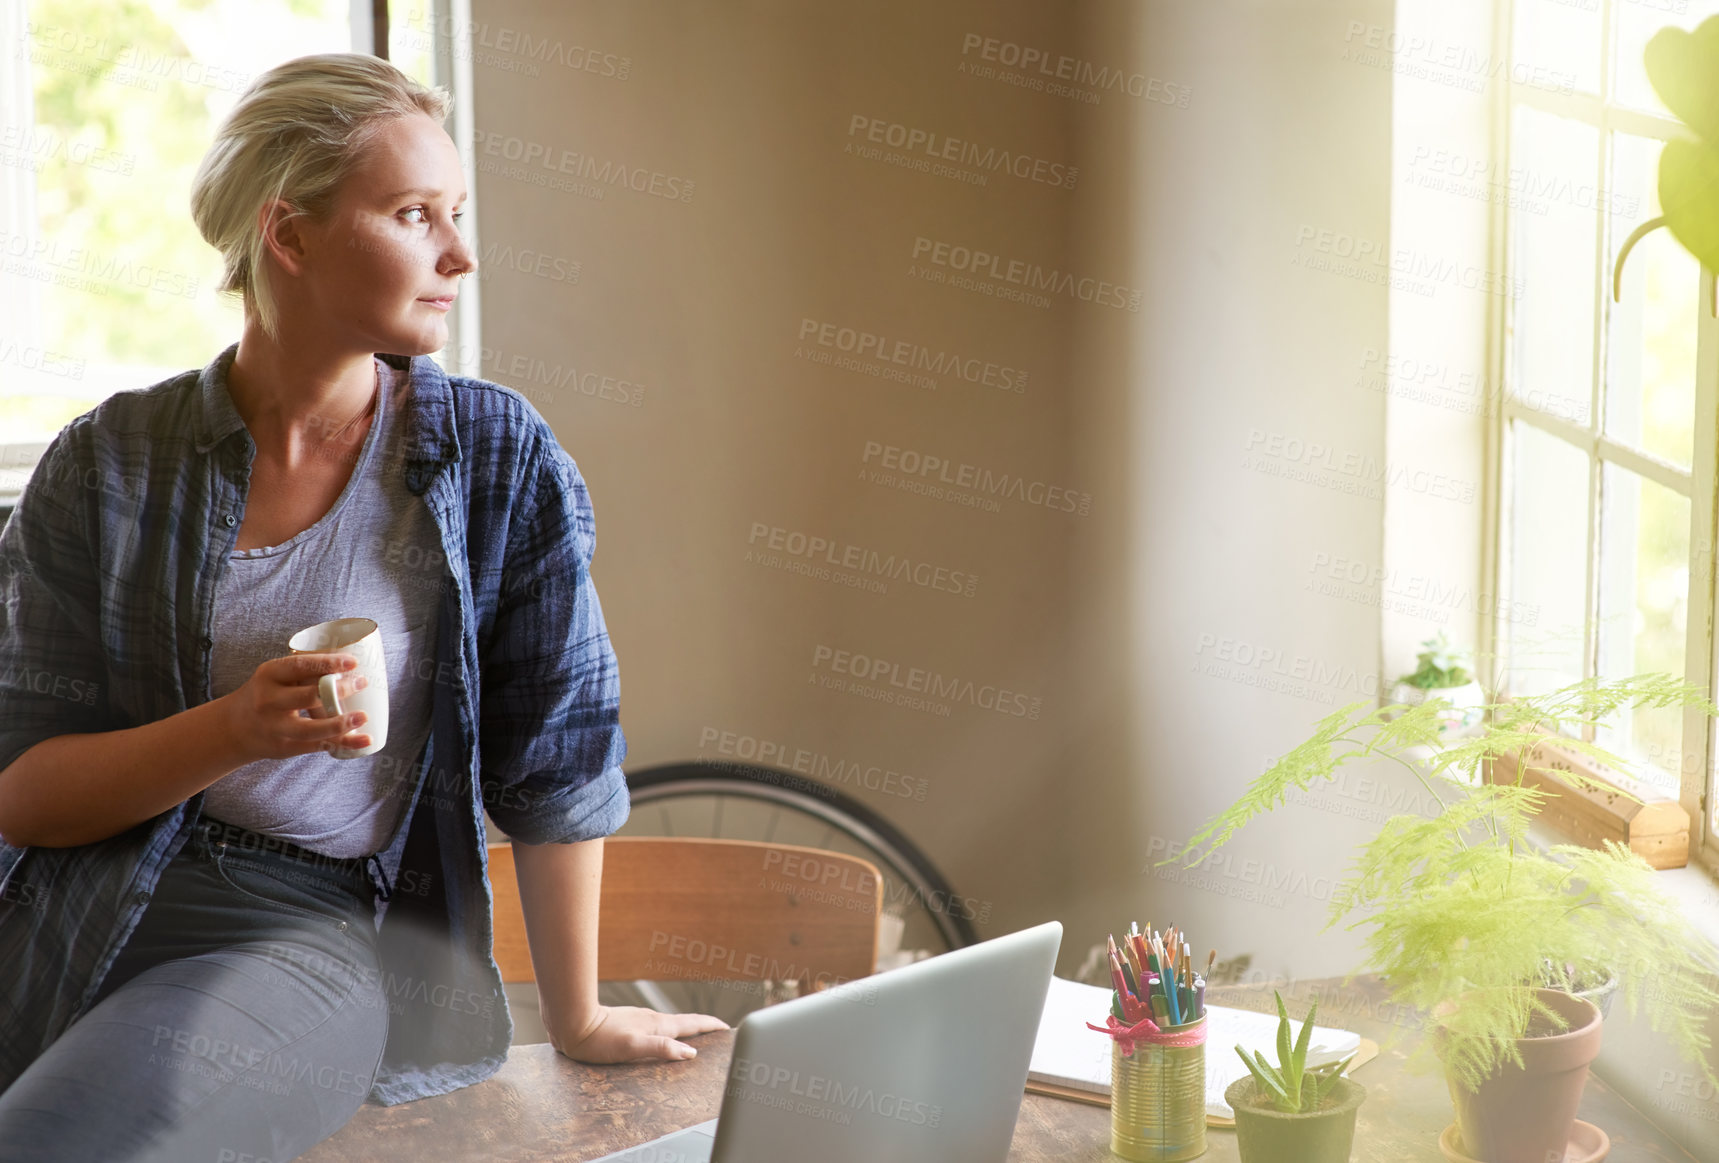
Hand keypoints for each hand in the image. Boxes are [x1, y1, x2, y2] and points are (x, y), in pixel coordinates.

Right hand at [219, 652, 371, 761]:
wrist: (234, 727)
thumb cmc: (267, 694)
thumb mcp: (275, 677)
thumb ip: (304, 671)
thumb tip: (353, 664)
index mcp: (268, 675)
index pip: (300, 666)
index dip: (328, 663)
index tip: (353, 661)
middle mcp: (268, 701)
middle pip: (308, 696)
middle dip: (339, 690)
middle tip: (363, 682)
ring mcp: (275, 727)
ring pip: (311, 728)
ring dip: (340, 723)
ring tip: (363, 716)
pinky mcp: (284, 747)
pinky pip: (317, 746)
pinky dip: (343, 743)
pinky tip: (364, 739)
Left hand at [547, 1004, 728, 1063]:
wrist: (573, 1024)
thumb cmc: (600, 1039)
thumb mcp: (633, 1047)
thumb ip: (662, 1048)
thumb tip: (691, 1052)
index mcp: (658, 1025)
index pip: (692, 1024)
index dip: (711, 1026)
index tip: (727, 1028)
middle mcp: (652, 1020)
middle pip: (685, 1023)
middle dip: (704, 1027)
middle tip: (719, 1033)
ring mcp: (641, 1020)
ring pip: (671, 1024)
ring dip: (687, 1029)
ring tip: (697, 1038)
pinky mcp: (631, 1024)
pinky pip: (658, 1028)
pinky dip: (669, 1032)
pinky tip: (663, 1038)